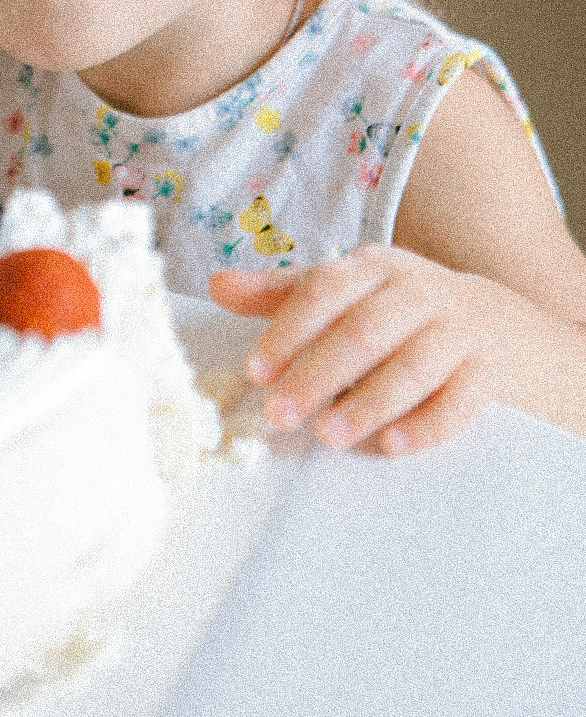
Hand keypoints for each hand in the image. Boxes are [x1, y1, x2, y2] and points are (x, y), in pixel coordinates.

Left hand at [209, 245, 537, 455]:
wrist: (498, 324)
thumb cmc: (398, 310)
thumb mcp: (345, 291)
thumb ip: (282, 294)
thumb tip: (218, 285)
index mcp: (373, 269)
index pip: (324, 291)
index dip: (287, 330)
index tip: (255, 371)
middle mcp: (416, 294)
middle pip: (363, 332)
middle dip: (317, 374)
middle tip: (279, 414)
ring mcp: (457, 332)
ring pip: (412, 366)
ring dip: (367, 403)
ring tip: (328, 435)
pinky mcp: (487, 373)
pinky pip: (459, 400)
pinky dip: (425, 425)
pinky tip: (392, 447)